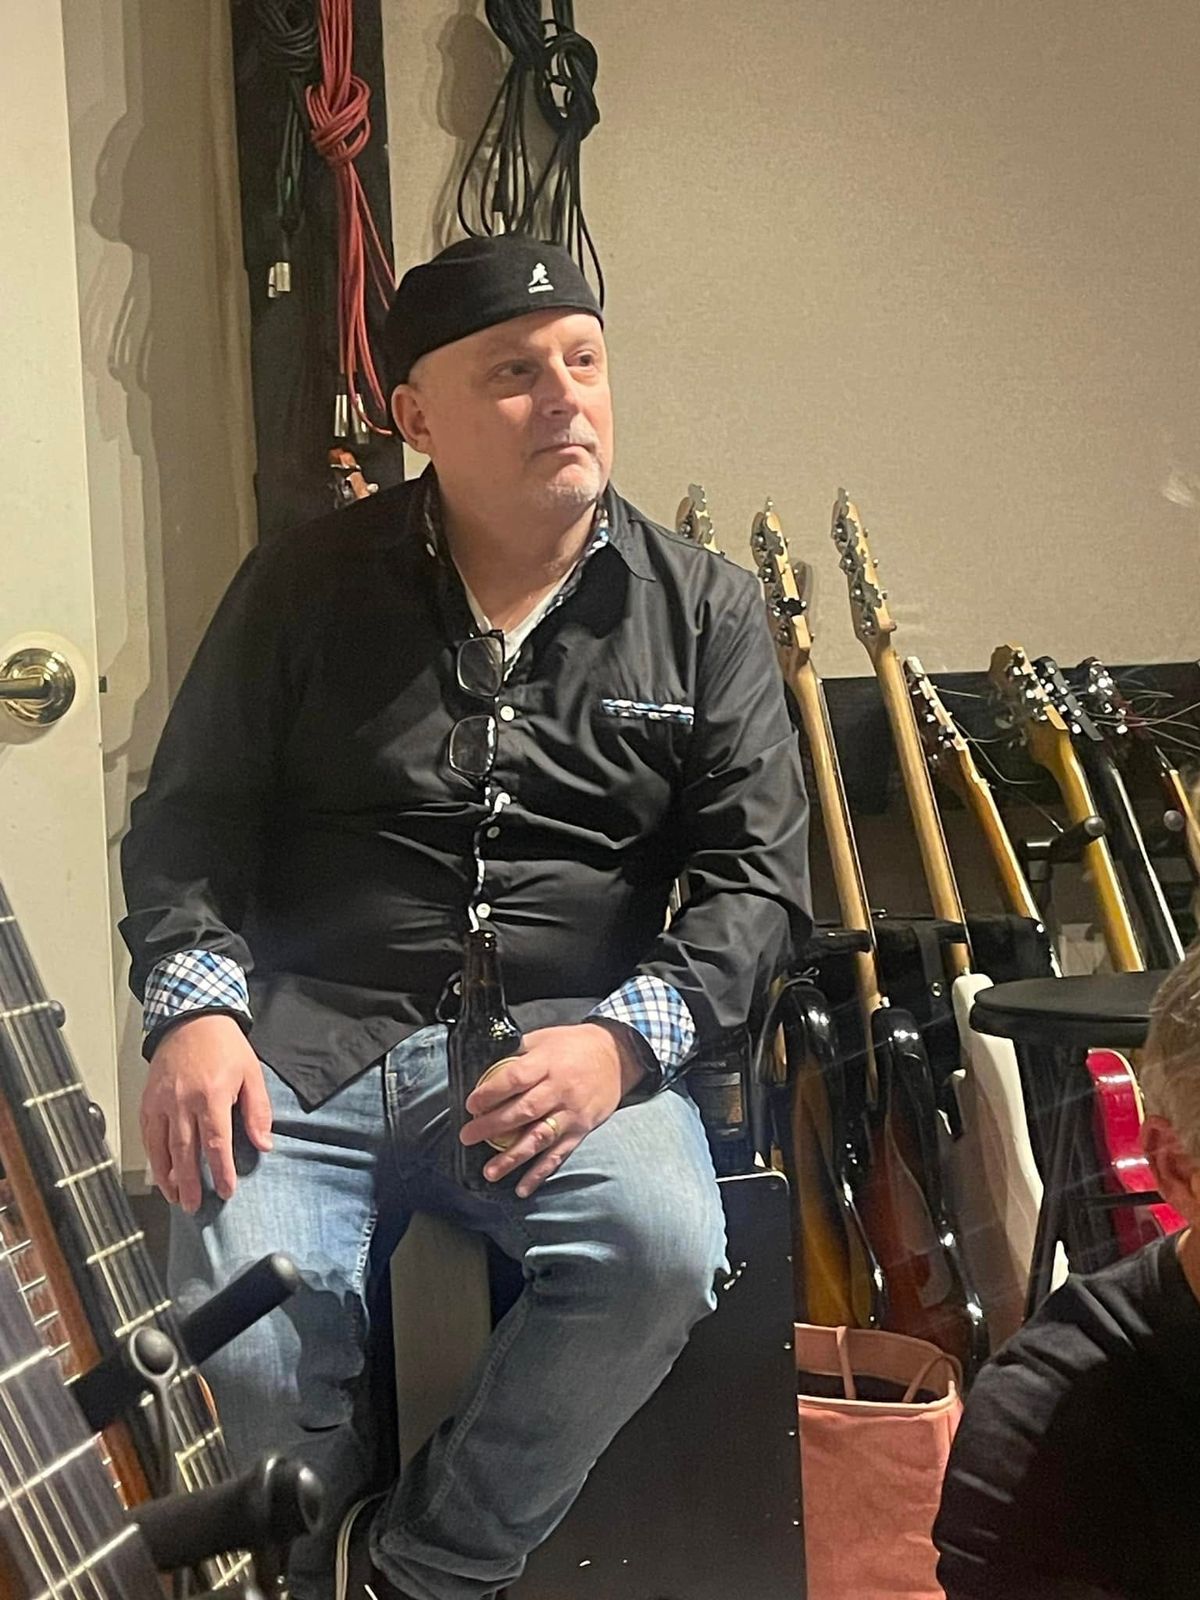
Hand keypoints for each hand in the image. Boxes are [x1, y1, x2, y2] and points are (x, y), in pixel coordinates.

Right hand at [141, 1014, 272, 1211]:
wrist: (191, 1017)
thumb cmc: (224, 1046)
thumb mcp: (251, 1073)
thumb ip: (258, 1111)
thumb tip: (264, 1144)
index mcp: (212, 1095)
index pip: (216, 1143)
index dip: (221, 1171)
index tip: (226, 1190)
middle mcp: (183, 1101)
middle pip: (185, 1152)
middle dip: (190, 1183)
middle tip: (195, 1206)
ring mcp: (161, 1101)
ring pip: (161, 1147)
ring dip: (167, 1176)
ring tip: (176, 1197)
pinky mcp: (148, 1099)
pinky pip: (148, 1134)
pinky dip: (153, 1156)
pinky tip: (160, 1172)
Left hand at [462, 1022, 646, 1196]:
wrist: (617, 1055)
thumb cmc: (574, 1045)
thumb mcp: (544, 1038)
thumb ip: (517, 1054)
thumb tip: (483, 1070)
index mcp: (548, 1063)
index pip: (515, 1079)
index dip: (491, 1093)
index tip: (471, 1105)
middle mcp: (560, 1089)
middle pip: (524, 1110)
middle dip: (492, 1126)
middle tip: (468, 1137)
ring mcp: (571, 1113)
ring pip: (539, 1137)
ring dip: (513, 1157)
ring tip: (490, 1172)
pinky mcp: (581, 1130)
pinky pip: (558, 1154)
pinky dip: (540, 1173)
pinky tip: (522, 1188)